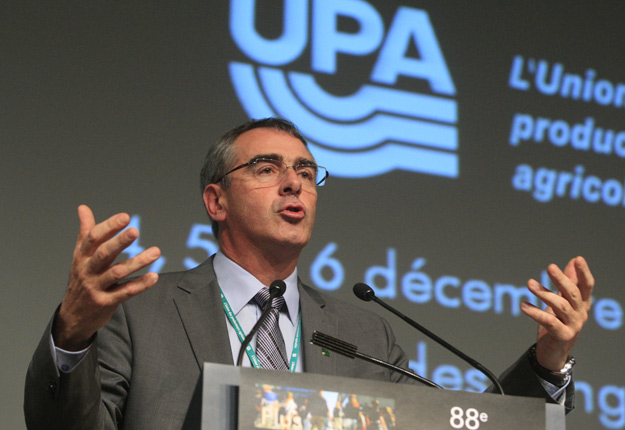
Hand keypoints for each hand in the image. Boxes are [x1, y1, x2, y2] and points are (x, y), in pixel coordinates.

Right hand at [53, 205, 160, 350]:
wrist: (72, 317)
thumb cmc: (80, 280)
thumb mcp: (79, 256)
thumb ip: (86, 232)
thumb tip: (83, 208)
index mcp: (81, 257)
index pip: (93, 238)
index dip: (108, 227)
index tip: (125, 217)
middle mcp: (87, 270)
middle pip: (103, 254)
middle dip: (119, 242)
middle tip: (135, 231)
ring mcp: (96, 287)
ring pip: (117, 272)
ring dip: (137, 262)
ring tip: (155, 252)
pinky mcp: (106, 302)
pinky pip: (125, 292)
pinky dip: (140, 284)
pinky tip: (154, 276)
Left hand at [521, 256, 593, 370]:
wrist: (553, 353)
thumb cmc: (558, 324)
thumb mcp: (562, 301)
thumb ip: (567, 283)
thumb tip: (572, 262)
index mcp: (581, 304)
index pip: (587, 286)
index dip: (583, 273)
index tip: (578, 259)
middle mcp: (580, 314)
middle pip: (574, 294)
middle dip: (562, 280)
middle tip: (550, 267)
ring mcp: (573, 326)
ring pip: (561, 306)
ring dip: (545, 293)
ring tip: (530, 283)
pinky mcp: (562, 336)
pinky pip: (549, 321)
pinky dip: (535, 312)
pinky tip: (523, 305)